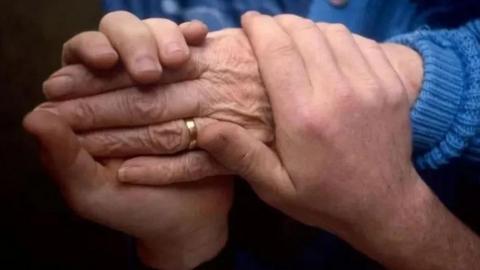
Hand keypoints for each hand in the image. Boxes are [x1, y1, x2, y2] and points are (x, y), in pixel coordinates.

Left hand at [27, 13, 231, 269]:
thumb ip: (62, 157)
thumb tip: (35, 116)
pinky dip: (194, 43)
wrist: (189, 220)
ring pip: (159, 40)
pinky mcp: (194, 87)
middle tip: (148, 69)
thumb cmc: (134, 208)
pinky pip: (193, 56)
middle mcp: (124, 86)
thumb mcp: (91, 190)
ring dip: (165, 39)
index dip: (89, 50)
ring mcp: (163, 83)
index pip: (81, 58)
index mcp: (88, 104)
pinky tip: (199, 37)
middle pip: (122, 39)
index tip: (103, 60)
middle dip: (134, 44)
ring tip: (177, 58)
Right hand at [196, 13, 479, 268]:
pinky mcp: (394, 84)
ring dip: (311, 28)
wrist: (384, 206)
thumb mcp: (275, 188)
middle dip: (281, 22)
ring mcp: (372, 85)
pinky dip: (342, 38)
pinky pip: (364, 43)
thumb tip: (203, 127)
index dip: (260, 28)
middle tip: (268, 27)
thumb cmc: (323, 198)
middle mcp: (339, 92)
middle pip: (306, 34)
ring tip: (296, 36)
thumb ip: (241, 155)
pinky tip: (330, 50)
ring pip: (335, 33)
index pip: (278, 51)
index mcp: (304, 116)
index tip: (248, 20)